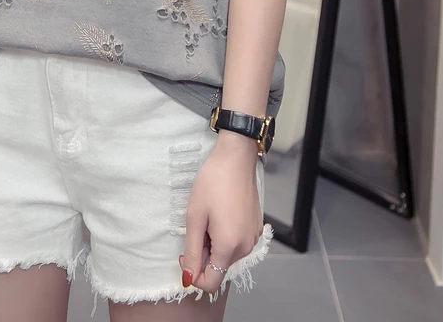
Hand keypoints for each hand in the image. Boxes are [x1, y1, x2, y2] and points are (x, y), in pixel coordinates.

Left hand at [180, 132, 263, 294]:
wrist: (235, 158)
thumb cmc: (212, 183)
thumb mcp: (195, 217)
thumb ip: (192, 251)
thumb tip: (188, 279)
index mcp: (229, 247)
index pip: (211, 283)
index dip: (193, 274)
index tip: (185, 252)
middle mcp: (246, 247)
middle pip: (220, 268)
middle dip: (204, 256)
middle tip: (196, 227)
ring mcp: (253, 238)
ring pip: (228, 256)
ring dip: (214, 245)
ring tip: (209, 218)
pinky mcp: (256, 228)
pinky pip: (238, 243)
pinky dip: (226, 237)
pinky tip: (221, 215)